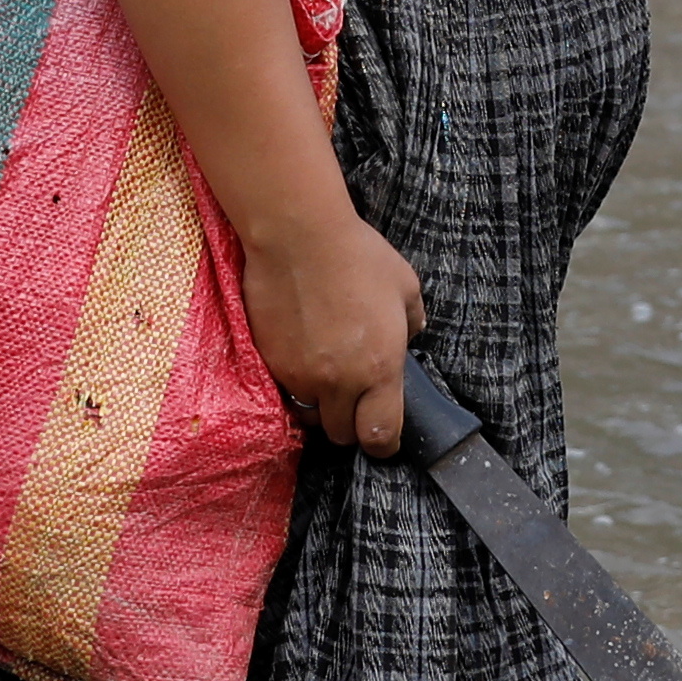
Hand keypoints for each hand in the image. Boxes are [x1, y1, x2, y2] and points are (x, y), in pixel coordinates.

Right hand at [252, 209, 425, 457]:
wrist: (298, 236)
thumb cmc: (359, 256)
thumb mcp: (405, 287)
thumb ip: (412, 323)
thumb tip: (409, 337)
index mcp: (379, 369)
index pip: (379, 435)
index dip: (383, 444)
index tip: (382, 437)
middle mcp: (338, 382)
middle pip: (341, 434)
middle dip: (350, 424)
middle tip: (353, 400)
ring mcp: (298, 375)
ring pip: (308, 413)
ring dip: (318, 405)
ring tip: (323, 376)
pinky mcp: (268, 362)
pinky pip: (283, 388)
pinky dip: (293, 382)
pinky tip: (298, 353)